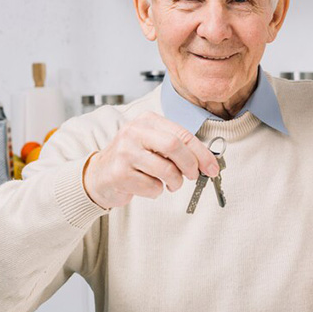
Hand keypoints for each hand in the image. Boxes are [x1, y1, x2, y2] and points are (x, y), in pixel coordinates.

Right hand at [82, 111, 219, 208]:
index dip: (202, 153)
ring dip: (175, 182)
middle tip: (193, 176)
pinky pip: (152, 187)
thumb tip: (209, 162)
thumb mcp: (154, 144)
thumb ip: (178, 148)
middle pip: (175, 147)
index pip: (182, 134)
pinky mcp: (119, 174)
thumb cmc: (134, 159)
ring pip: (166, 170)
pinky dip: (157, 191)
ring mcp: (124, 152)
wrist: (99, 175)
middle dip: (191, 165)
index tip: (213, 168)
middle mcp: (134, 132)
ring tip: (171, 184)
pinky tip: (148, 186)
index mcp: (147, 120)